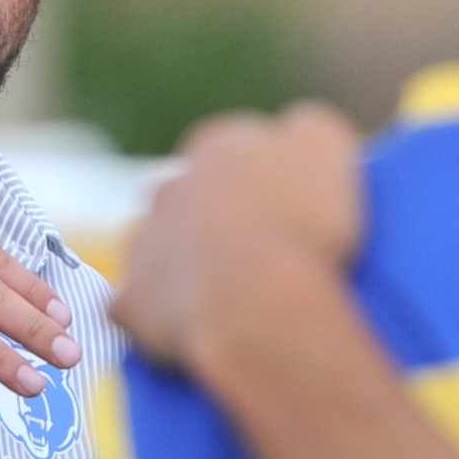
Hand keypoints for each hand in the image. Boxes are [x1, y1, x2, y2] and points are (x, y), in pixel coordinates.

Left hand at [115, 102, 367, 375]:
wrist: (259, 303)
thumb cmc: (300, 222)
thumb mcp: (327, 145)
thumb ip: (306, 130)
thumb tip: (294, 134)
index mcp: (218, 145)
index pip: (238, 151)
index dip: (264, 180)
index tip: (289, 208)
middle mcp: (169, 186)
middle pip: (193, 196)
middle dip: (218, 217)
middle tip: (261, 252)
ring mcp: (143, 243)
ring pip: (159, 246)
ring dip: (184, 261)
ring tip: (228, 293)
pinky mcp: (131, 301)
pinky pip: (140, 307)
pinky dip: (160, 317)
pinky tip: (193, 329)